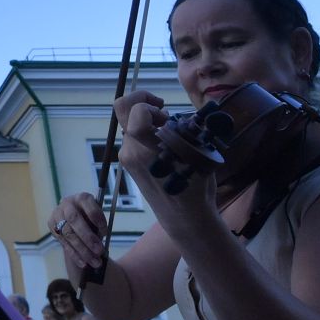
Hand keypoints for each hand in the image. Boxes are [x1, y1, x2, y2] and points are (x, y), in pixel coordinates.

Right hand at [49, 192, 109, 273]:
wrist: (75, 220)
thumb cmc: (90, 219)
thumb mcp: (96, 218)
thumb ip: (98, 227)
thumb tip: (99, 245)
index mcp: (82, 198)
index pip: (89, 207)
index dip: (98, 221)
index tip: (106, 233)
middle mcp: (67, 204)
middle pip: (74, 220)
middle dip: (87, 237)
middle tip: (99, 251)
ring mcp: (57, 215)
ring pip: (68, 233)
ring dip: (82, 250)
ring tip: (95, 262)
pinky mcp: (52, 227)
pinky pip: (64, 243)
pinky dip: (74, 254)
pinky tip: (83, 263)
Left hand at [113, 90, 219, 236]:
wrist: (184, 217)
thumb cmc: (195, 186)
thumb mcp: (196, 154)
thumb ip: (182, 131)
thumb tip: (168, 115)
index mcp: (146, 149)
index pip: (135, 112)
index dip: (150, 103)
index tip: (166, 114)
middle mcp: (131, 151)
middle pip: (123, 111)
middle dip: (142, 102)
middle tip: (162, 110)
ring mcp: (127, 158)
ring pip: (128, 123)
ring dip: (146, 119)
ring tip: (168, 131)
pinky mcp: (128, 163)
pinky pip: (132, 137)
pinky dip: (145, 132)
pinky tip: (163, 143)